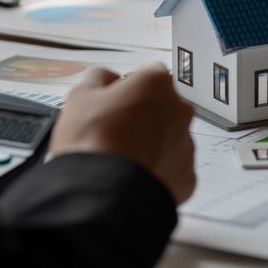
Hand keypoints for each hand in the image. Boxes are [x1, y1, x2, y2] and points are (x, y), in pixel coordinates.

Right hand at [51, 64, 196, 203]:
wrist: (102, 193)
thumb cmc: (93, 142)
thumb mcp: (80, 96)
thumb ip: (98, 78)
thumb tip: (106, 78)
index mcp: (156, 83)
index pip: (148, 74)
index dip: (129, 87)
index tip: (116, 100)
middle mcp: (179, 110)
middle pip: (163, 107)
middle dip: (143, 116)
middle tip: (115, 132)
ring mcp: (186, 144)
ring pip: (170, 139)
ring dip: (152, 144)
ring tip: (122, 158)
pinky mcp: (187, 176)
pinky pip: (173, 168)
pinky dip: (158, 171)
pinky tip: (134, 175)